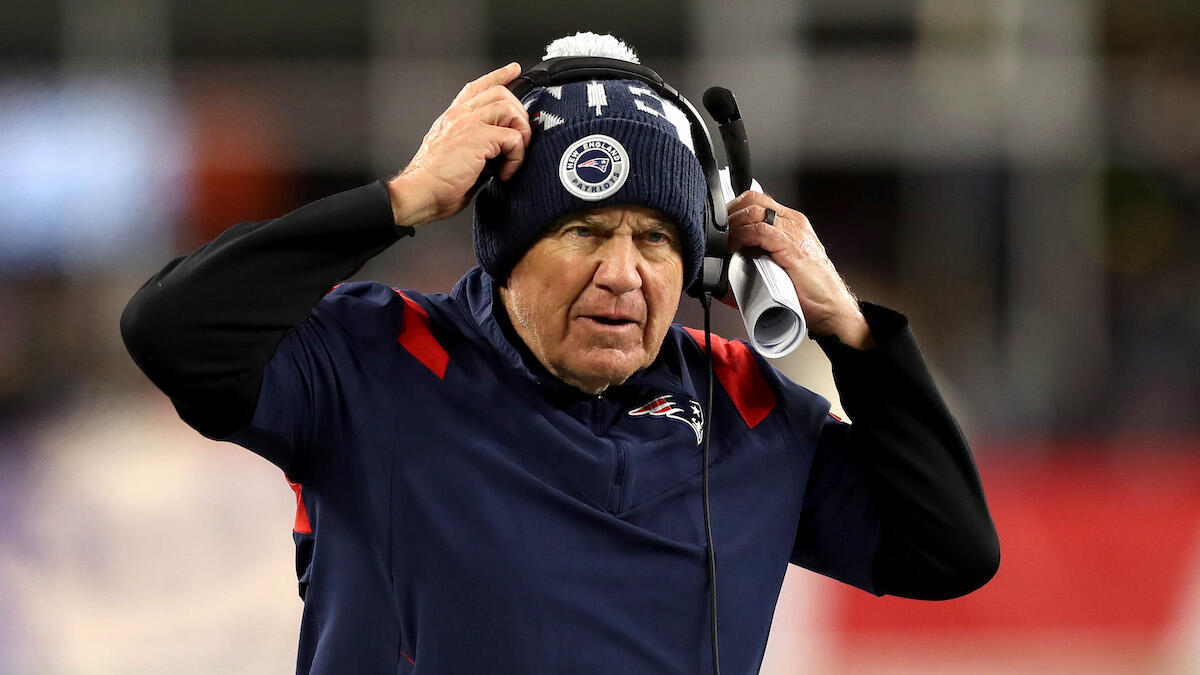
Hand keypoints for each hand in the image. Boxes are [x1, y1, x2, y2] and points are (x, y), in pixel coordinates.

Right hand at [386, 63, 531, 228]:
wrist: (419, 191)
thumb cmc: (433, 182)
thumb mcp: (452, 153)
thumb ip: (471, 143)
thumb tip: (495, 152)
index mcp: (452, 118)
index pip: (476, 87)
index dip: (498, 76)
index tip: (514, 70)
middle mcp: (459, 115)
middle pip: (500, 93)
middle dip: (519, 113)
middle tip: (521, 137)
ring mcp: (468, 123)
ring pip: (510, 109)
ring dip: (521, 133)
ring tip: (514, 155)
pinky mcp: (478, 137)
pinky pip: (513, 138)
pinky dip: (517, 157)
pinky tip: (506, 172)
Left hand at [726, 191, 874, 348]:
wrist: (831, 308)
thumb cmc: (810, 292)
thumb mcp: (782, 264)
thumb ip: (763, 253)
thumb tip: (733, 258)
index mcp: (792, 224)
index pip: (758, 201)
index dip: (734, 209)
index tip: (719, 225)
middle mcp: (794, 223)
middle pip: (753, 199)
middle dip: (729, 213)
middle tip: (717, 232)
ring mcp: (794, 233)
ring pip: (754, 211)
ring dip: (732, 224)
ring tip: (723, 241)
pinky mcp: (792, 247)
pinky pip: (760, 230)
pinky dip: (741, 235)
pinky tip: (733, 247)